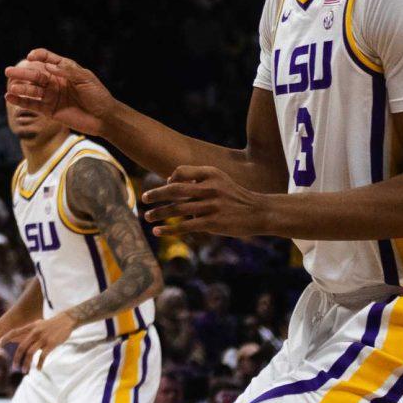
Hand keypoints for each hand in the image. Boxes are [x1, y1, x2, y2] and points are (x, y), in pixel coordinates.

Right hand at [5, 51, 111, 137]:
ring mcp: (51, 96)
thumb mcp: (85, 79)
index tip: (30, 57)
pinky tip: (10, 98)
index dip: (38, 56)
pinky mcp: (49, 111)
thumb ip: (67, 71)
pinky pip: (32, 105)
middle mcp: (55, 81)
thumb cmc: (98, 95)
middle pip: (36, 75)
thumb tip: (48, 65)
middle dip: (22, 73)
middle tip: (8, 71)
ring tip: (11, 87)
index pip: (47, 59)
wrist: (104, 118)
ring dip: (21, 88)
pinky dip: (21, 101)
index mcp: (64, 70)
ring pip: (32, 90)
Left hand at [13, 314, 79, 372]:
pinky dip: (39, 364)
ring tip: (24, 371)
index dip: (5, 338)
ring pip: (30, 353)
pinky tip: (39, 369)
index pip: (14, 332)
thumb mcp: (37, 324)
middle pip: (21, 347)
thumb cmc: (50, 325)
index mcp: (30, 327)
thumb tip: (17, 341)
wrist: (66, 320)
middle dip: (16, 358)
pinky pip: (42, 356)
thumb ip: (29, 332)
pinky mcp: (51, 344)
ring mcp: (43, 338)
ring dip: (26, 364)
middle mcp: (34, 332)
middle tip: (14, 367)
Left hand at [145, 165, 271, 237]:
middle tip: (143, 198)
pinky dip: (169, 229)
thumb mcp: (220, 179)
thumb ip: (197, 177)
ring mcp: (211, 206)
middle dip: (156, 194)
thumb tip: (169, 181)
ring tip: (147, 217)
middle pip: (175, 189)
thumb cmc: (234, 196)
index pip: (182, 171)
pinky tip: (158, 231)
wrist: (259, 212)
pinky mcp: (212, 223)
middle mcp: (210, 187)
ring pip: (177, 209)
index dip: (170, 179)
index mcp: (211, 173)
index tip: (164, 186)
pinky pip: (185, 226)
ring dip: (159, 213)